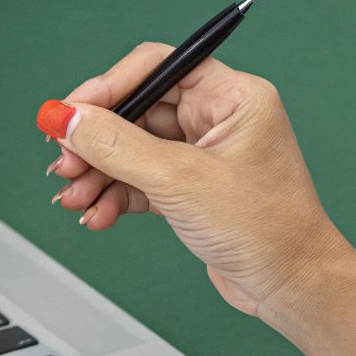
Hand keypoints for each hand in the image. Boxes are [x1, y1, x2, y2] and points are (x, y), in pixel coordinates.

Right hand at [39, 43, 355, 355]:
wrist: (292, 288)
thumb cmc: (264, 229)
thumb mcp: (179, 181)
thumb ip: (115, 145)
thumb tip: (65, 118)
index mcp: (233, 97)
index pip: (158, 67)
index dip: (108, 87)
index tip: (69, 114)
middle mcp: (220, 119)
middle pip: (138, 110)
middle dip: (96, 140)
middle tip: (63, 162)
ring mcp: (206, 156)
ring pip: (134, 149)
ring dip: (98, 173)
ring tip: (74, 198)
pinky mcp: (194, 190)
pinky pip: (141, 180)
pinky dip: (115, 195)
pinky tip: (96, 215)